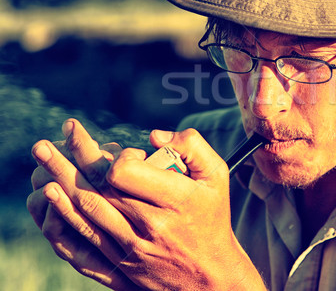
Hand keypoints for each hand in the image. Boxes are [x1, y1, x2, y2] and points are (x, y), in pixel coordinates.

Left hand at [29, 119, 264, 289]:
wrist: (210, 275)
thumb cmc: (212, 217)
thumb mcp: (216, 175)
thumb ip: (192, 145)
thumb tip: (153, 136)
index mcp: (175, 200)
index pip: (125, 173)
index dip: (117, 156)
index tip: (122, 152)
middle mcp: (150, 225)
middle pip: (99, 187)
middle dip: (70, 158)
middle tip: (49, 139)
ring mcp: (132, 247)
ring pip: (86, 210)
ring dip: (59, 180)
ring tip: (42, 156)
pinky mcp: (120, 264)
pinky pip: (83, 238)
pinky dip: (63, 215)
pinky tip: (50, 195)